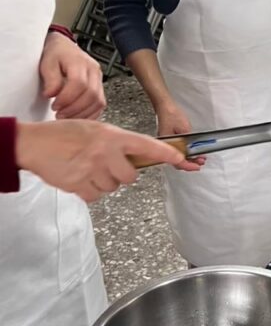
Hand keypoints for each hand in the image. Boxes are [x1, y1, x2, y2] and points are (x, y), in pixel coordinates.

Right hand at [15, 120, 190, 202]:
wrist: (35, 143)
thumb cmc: (64, 134)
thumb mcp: (95, 129)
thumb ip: (115, 142)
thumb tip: (132, 155)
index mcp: (112, 136)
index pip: (146, 145)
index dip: (165, 154)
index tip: (179, 159)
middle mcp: (105, 153)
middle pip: (130, 176)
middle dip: (121, 174)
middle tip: (107, 165)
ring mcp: (93, 170)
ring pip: (112, 187)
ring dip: (103, 182)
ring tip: (88, 168)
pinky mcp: (80, 185)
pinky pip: (96, 196)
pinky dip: (90, 191)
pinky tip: (80, 178)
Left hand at [39, 33, 105, 119]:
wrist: (64, 48)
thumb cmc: (56, 55)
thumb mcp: (47, 63)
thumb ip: (50, 79)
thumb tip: (50, 95)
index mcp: (80, 62)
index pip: (79, 83)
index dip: (67, 98)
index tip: (54, 105)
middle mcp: (93, 70)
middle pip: (91, 94)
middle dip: (74, 109)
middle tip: (59, 115)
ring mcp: (99, 79)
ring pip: (98, 101)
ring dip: (82, 113)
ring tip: (67, 117)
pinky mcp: (100, 87)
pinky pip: (100, 104)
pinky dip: (90, 114)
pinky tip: (78, 117)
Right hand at [156, 103, 204, 169]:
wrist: (164, 106)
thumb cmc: (172, 114)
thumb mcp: (185, 128)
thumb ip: (189, 140)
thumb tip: (195, 149)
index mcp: (167, 145)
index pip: (178, 162)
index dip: (189, 166)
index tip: (197, 166)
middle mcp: (165, 146)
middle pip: (177, 162)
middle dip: (190, 164)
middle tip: (200, 162)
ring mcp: (165, 144)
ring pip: (176, 157)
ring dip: (188, 159)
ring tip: (198, 158)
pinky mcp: (167, 140)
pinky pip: (176, 151)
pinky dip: (184, 153)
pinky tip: (190, 152)